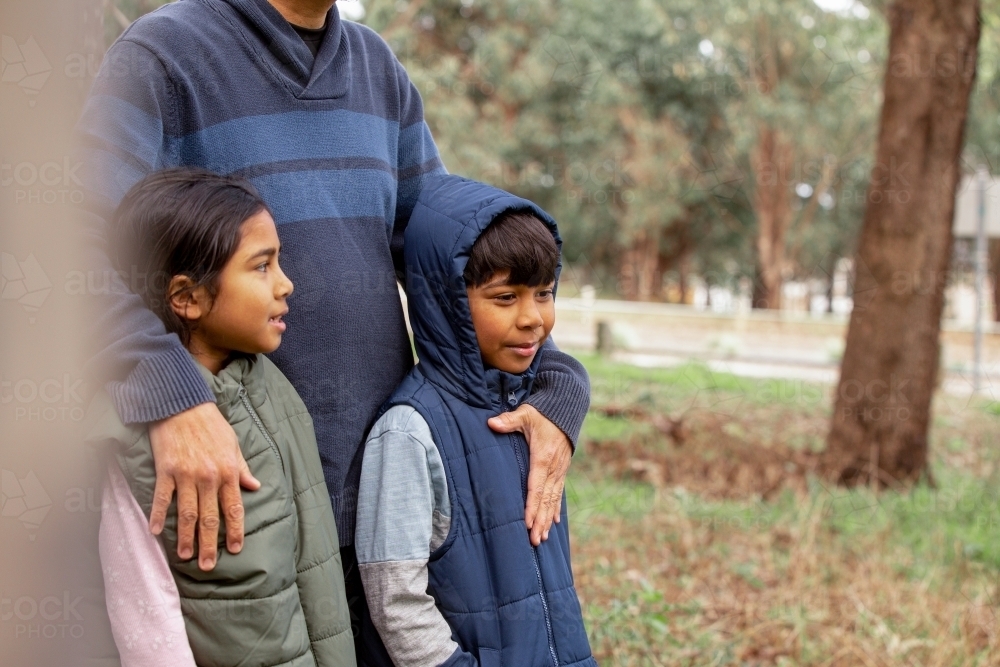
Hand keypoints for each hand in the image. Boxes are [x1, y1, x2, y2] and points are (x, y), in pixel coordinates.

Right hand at [148, 402, 259, 570]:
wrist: (183, 404)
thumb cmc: (211, 424)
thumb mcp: (233, 444)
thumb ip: (242, 467)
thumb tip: (255, 486)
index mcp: (228, 471)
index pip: (234, 508)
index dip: (235, 530)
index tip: (235, 549)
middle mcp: (209, 477)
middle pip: (210, 518)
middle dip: (210, 544)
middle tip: (209, 565)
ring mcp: (186, 475)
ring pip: (187, 514)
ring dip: (186, 537)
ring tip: (186, 556)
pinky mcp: (166, 470)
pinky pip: (162, 498)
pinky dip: (157, 516)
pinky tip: (154, 532)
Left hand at [488, 404, 571, 546]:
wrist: (566, 408)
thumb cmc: (543, 413)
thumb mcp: (525, 414)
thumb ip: (508, 421)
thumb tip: (491, 423)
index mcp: (543, 458)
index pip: (536, 487)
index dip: (532, 506)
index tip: (528, 523)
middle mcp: (554, 468)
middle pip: (546, 500)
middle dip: (541, 521)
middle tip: (535, 540)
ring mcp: (560, 470)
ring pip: (553, 500)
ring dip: (548, 520)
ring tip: (543, 538)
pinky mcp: (562, 470)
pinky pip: (559, 493)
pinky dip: (556, 509)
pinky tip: (555, 522)